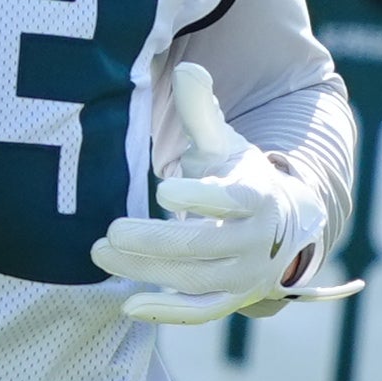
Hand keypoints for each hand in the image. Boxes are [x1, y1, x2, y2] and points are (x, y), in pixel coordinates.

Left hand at [95, 64, 329, 323]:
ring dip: (145, 271)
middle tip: (108, 231)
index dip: (200, 197)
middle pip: (202, 246)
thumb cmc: (239, 178)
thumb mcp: (224, 144)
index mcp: (258, 197)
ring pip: (193, 279)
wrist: (280, 228)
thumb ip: (202, 111)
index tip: (163, 188)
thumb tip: (188, 69)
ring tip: (101, 253)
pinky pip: (198, 311)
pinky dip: (165, 312)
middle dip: (153, 241)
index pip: (233, 200)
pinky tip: (128, 307)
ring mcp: (244, 276)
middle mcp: (256, 242)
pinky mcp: (230, 300)